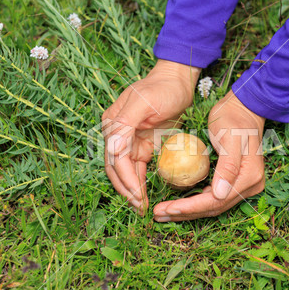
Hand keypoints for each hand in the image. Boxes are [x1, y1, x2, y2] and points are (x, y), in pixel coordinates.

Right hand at [102, 60, 200, 214]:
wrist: (177, 81)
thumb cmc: (161, 89)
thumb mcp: (143, 102)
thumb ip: (124, 124)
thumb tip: (111, 147)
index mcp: (113, 124)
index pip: (116, 159)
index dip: (125, 179)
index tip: (138, 196)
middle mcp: (117, 134)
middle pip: (116, 169)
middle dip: (126, 189)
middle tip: (140, 208)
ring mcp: (129, 140)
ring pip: (126, 171)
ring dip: (132, 189)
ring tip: (142, 208)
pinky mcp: (142, 145)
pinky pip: (138, 167)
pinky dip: (140, 181)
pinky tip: (145, 194)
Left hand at [153, 91, 265, 220]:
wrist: (243, 108)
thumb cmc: (234, 119)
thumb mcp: (231, 138)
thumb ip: (229, 167)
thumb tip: (220, 195)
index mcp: (250, 178)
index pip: (216, 201)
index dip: (190, 207)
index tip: (168, 208)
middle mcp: (249, 186)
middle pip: (213, 208)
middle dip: (185, 213)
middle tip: (158, 214)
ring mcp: (242, 186)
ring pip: (211, 206)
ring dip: (187, 211)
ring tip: (163, 212)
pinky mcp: (233, 182)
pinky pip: (212, 197)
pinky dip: (193, 202)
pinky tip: (177, 203)